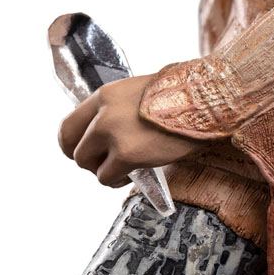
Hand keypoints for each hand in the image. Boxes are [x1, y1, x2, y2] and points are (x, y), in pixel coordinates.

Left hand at [58, 74, 198, 187]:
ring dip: (105, 170)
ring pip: (87, 164)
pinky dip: (119, 180)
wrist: (204, 101)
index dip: (74, 142)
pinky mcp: (126, 153)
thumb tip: (100, 134)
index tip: (88, 149)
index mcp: (105, 94)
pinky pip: (106, 178)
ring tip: (127, 166)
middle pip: (70, 146)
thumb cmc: (177, 98)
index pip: (68, 124)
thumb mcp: (136, 94)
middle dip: (85, 159)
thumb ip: (114, 110)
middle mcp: (103, 112)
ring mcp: (113, 132)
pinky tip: (136, 171)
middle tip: (102, 164)